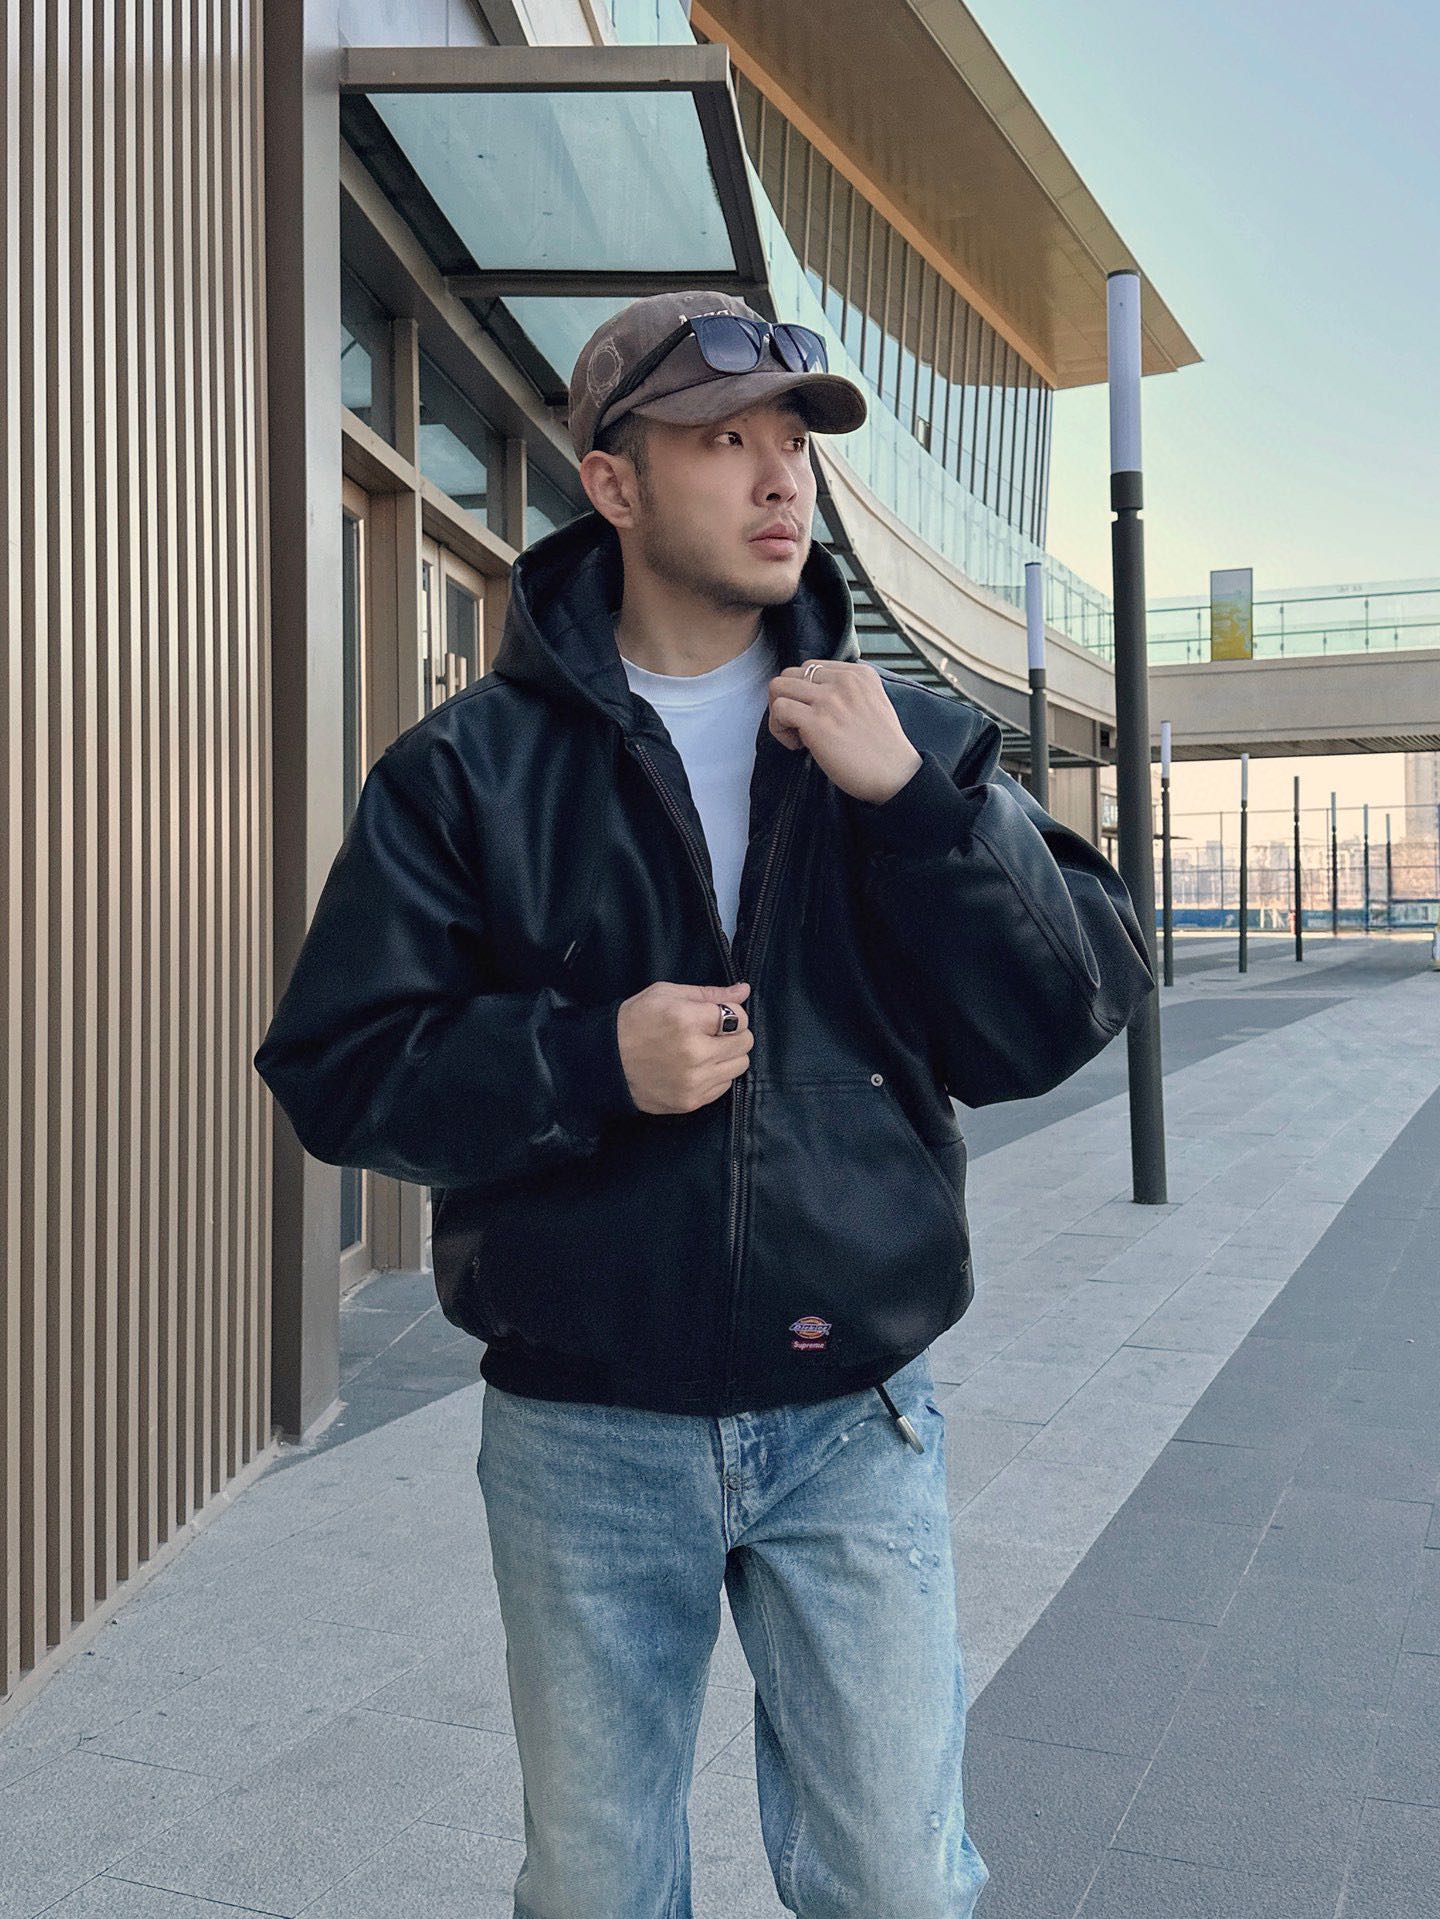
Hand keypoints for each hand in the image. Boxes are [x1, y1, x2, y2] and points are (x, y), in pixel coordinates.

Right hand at [616, 981, 753, 1113]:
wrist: (606, 1063)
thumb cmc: (635, 1021)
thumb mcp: (666, 994)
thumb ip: (708, 993)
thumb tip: (744, 990)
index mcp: (687, 1020)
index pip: (740, 1018)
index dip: (732, 1013)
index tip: (716, 1016)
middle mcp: (694, 1053)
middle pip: (745, 1042)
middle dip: (733, 1034)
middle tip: (712, 1033)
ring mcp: (694, 1081)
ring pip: (740, 1065)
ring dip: (728, 1056)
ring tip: (705, 1050)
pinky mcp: (691, 1101)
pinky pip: (725, 1086)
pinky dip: (716, 1075)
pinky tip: (696, 1067)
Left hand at [767, 660, 921, 804]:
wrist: (896, 775)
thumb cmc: (882, 749)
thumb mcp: (873, 703)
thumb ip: (848, 693)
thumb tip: (813, 697)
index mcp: (859, 674)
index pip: (811, 668)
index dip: (804, 693)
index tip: (816, 717)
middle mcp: (843, 681)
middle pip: (790, 674)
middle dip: (787, 700)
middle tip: (800, 727)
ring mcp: (829, 699)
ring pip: (778, 687)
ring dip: (779, 713)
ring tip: (797, 736)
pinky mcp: (816, 722)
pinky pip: (779, 710)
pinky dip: (779, 729)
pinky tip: (798, 746)